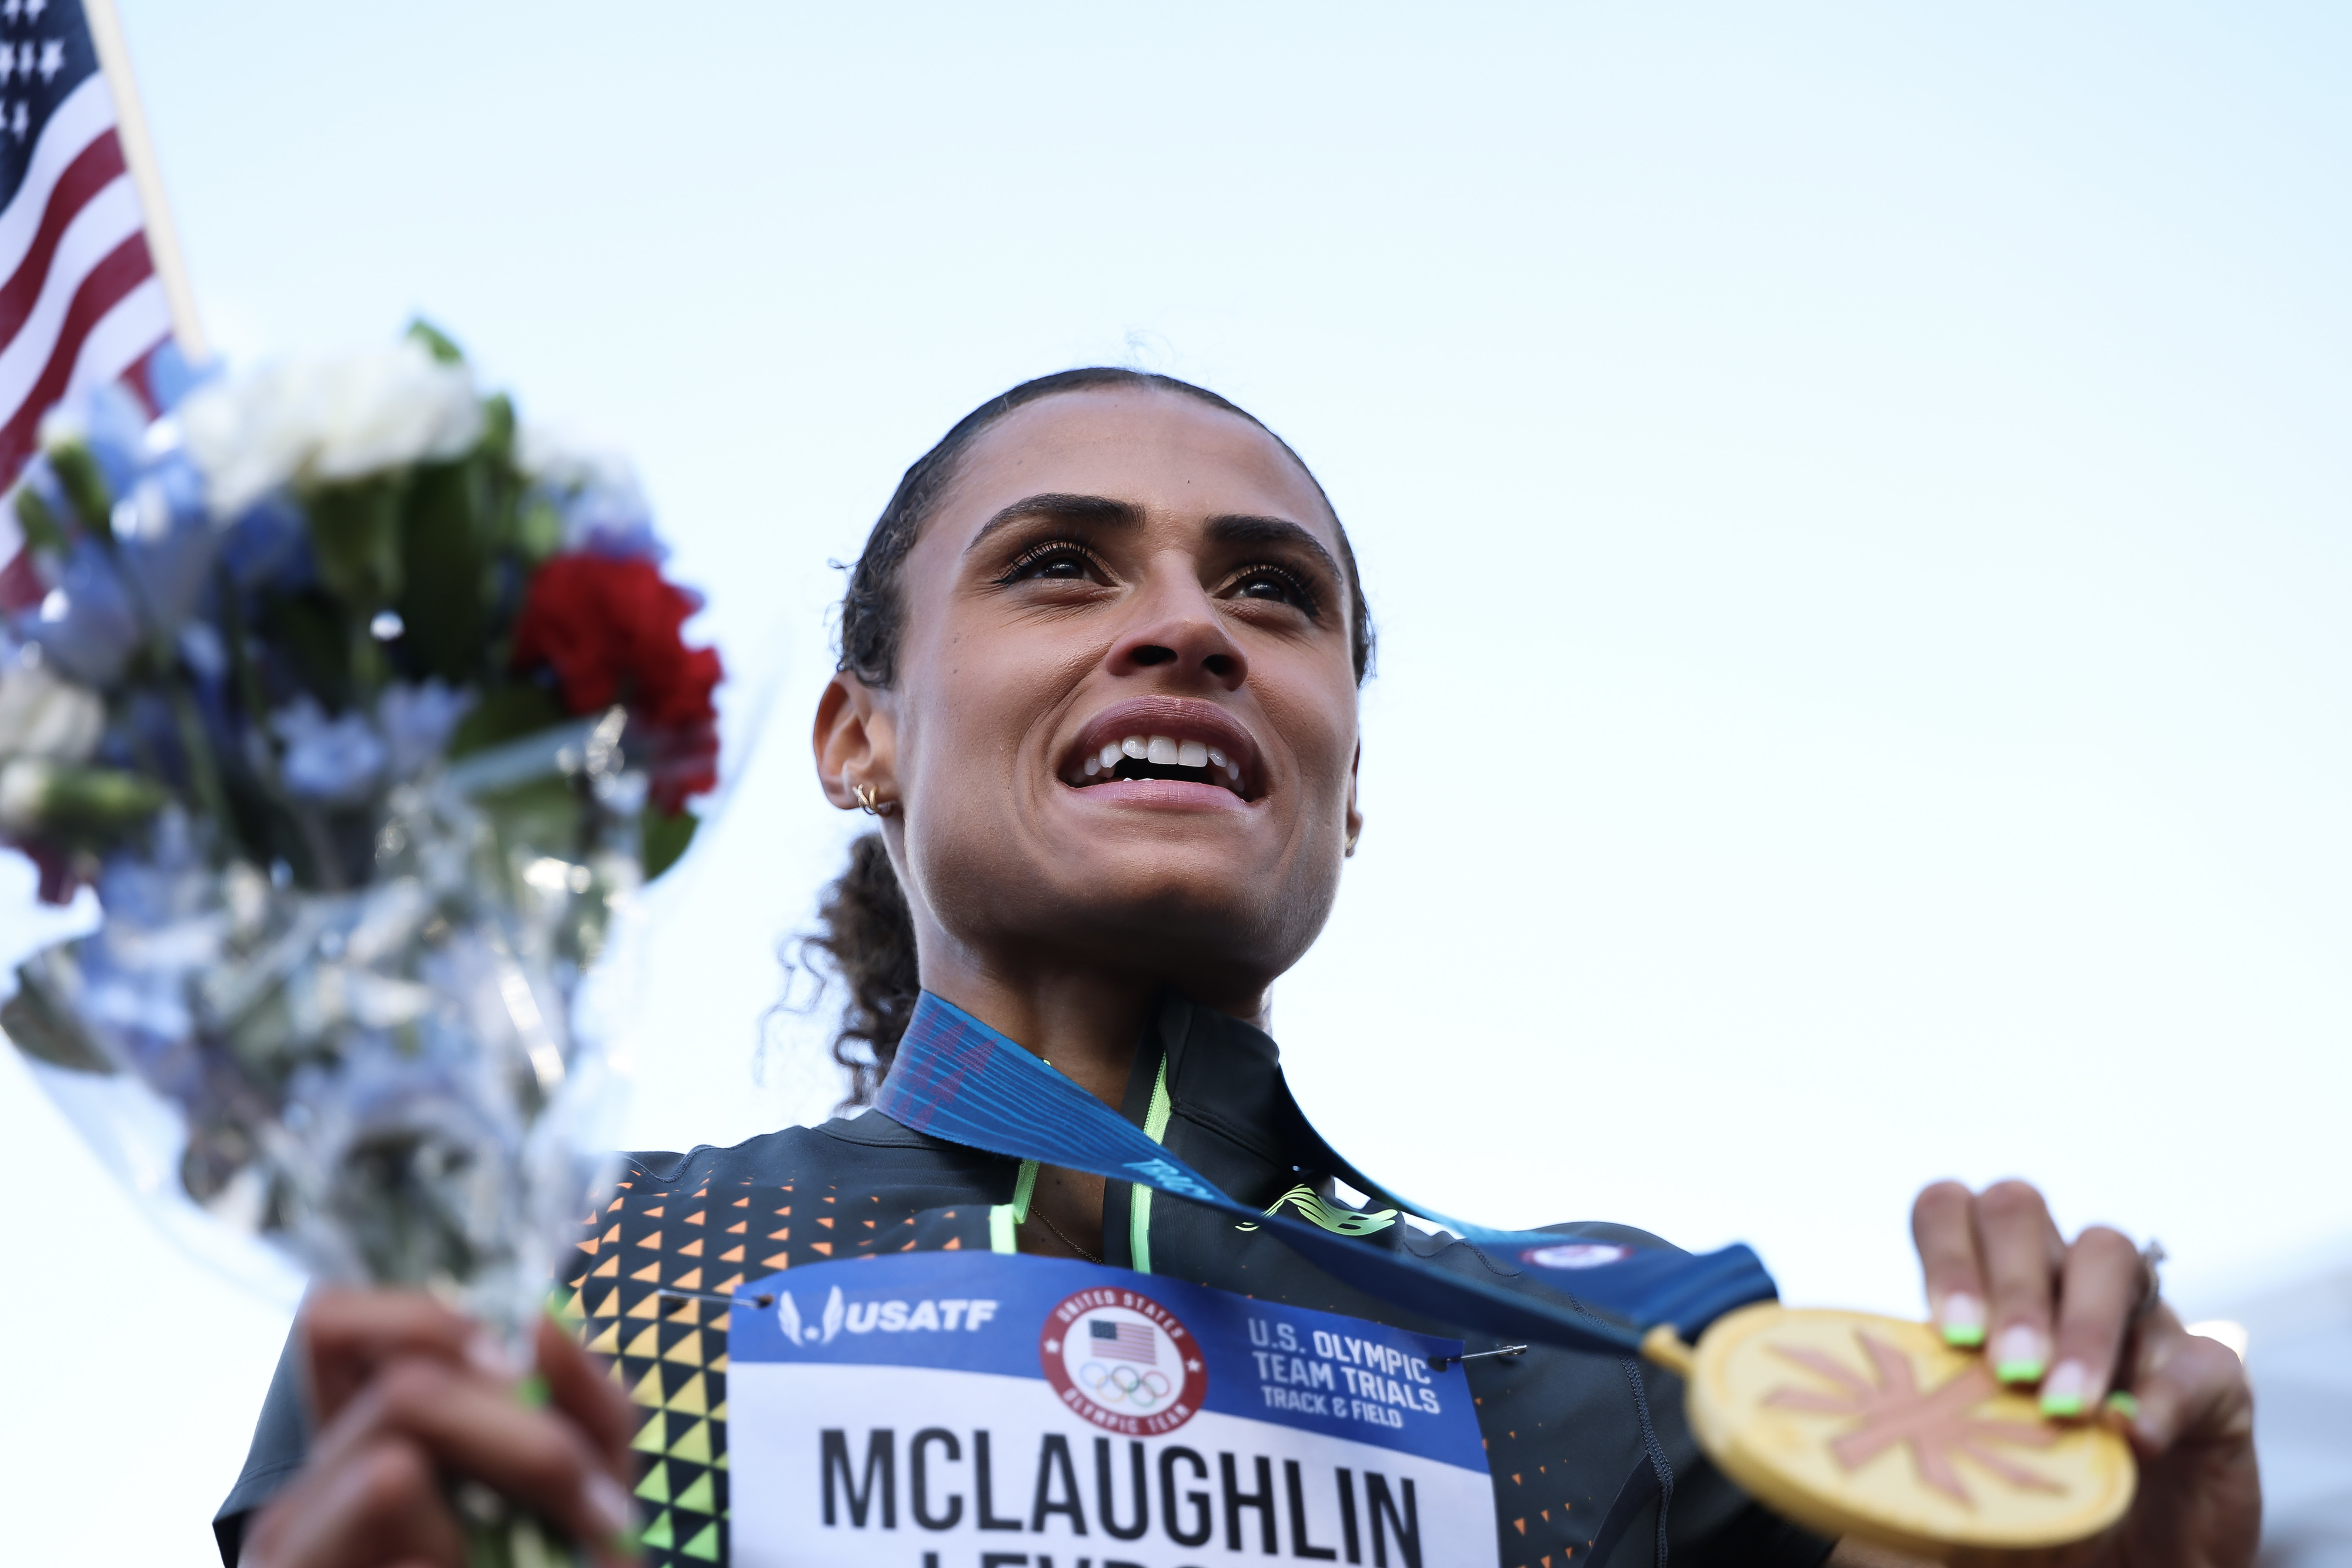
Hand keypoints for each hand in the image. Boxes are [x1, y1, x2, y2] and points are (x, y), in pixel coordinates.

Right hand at [240, 1290, 640, 1567]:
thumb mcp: (591, 1501)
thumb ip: (589, 1413)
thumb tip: (546, 1324)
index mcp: (354, 1459)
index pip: (327, 1327)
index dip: (420, 1319)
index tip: (512, 1368)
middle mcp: (300, 1509)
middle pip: (404, 1393)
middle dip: (534, 1440)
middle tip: (609, 1516)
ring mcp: (290, 1559)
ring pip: (393, 1465)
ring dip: (514, 1501)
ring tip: (573, 1558)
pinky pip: (414, 1552)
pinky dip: (465, 1561)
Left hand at [1909, 1181, 2260, 1567]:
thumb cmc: (2021, 1525)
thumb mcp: (1943, 1486)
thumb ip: (1892, 1461)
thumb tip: (1812, 1466)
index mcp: (1984, 1297)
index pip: (1949, 1211)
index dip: (1945, 1251)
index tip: (1948, 1334)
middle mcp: (2055, 1287)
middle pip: (2021, 1210)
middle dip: (2011, 1282)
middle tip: (2006, 1368)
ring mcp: (2137, 1323)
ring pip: (2109, 1252)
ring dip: (2082, 1323)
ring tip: (2063, 1403)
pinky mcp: (2212, 1381)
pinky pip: (2199, 1354)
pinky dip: (2166, 1391)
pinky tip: (2136, 1435)